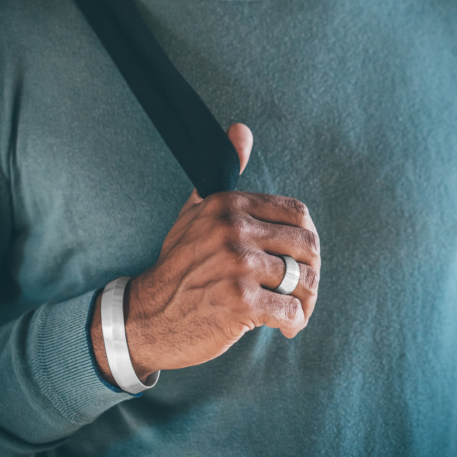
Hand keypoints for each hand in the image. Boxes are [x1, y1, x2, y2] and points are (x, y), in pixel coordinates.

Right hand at [90, 124, 320, 383]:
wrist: (146, 316)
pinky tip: (285, 326)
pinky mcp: (240, 302)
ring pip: (302, 279)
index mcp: (227, 205)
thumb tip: (241, 129)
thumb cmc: (179, 265)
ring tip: (296, 310)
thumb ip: (224, 172)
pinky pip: (291, 310)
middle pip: (306, 245)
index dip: (305, 239)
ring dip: (306, 300)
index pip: (296, 213)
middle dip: (311, 271)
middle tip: (302, 289)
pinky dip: (295, 321)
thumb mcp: (196, 212)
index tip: (298, 258)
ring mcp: (236, 266)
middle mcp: (232, 230)